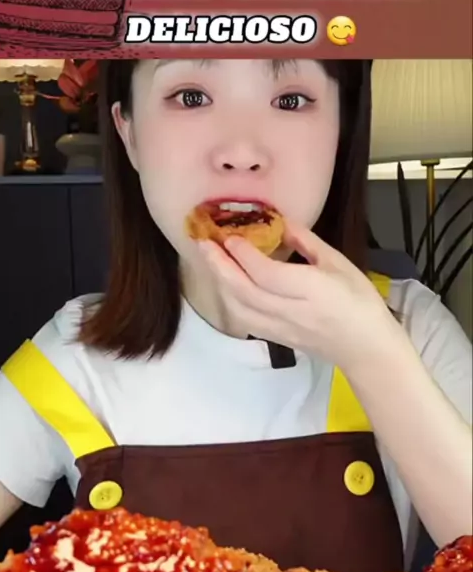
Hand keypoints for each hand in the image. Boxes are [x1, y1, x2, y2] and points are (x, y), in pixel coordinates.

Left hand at [197, 219, 398, 373]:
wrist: (365, 348)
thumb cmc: (359, 301)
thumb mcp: (339, 263)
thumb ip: (306, 243)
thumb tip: (280, 223)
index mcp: (312, 290)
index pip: (267, 274)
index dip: (244, 255)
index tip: (229, 236)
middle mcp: (292, 312)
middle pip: (245, 292)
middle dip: (220, 267)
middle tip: (204, 243)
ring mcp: (281, 329)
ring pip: (239, 309)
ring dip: (220, 284)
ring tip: (210, 260)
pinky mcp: (276, 339)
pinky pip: (244, 320)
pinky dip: (229, 300)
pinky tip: (224, 284)